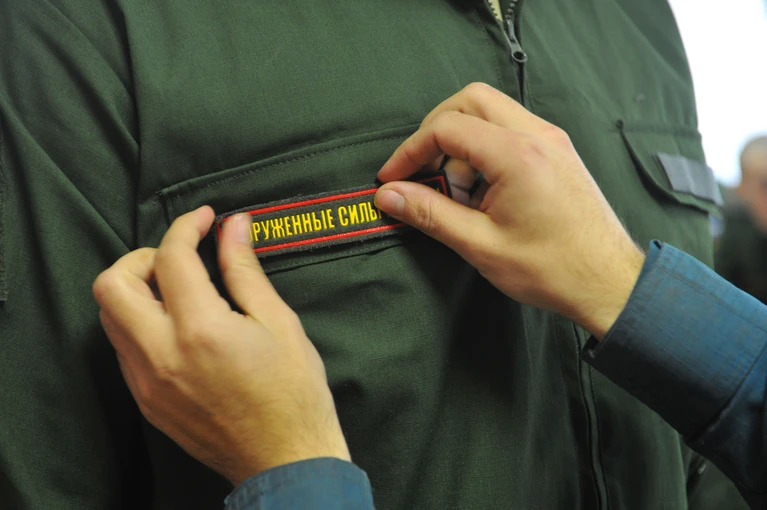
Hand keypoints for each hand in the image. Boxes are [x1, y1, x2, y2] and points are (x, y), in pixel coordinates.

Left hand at [92, 207, 349, 484]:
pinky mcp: (147, 402)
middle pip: (112, 284)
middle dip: (142, 257)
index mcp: (201, 330)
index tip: (205, 220)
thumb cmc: (293, 392)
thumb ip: (245, 270)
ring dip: (136, 290)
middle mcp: (162, 355)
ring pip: (110, 317)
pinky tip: (178, 326)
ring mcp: (148, 382)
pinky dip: (140, 323)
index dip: (186, 227)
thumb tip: (233, 226)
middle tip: (179, 258)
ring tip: (178, 290)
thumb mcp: (279, 322)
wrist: (284, 460)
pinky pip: (124, 349)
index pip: (170, 258)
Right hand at [374, 83, 644, 337]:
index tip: (393, 178)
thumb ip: (430, 213)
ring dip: (462, 143)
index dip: (410, 151)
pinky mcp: (557, 152)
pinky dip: (485, 150)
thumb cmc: (552, 268)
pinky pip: (511, 131)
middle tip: (420, 170)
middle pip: (470, 101)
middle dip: (435, 131)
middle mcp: (537, 135)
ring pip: (491, 112)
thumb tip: (389, 195)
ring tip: (457, 193)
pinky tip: (482, 192)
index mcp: (517, 154)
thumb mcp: (480, 244)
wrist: (608, 282)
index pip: (446, 127)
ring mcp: (551, 140)